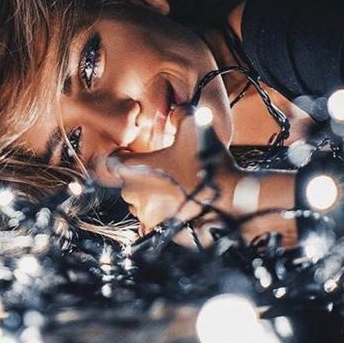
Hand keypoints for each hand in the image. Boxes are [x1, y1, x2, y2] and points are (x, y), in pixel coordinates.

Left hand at [96, 110, 240, 234]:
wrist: (231, 200)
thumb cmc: (207, 163)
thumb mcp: (195, 124)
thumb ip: (179, 112)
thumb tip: (174, 110)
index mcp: (134, 169)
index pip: (112, 161)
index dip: (123, 155)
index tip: (136, 153)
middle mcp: (133, 195)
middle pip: (128, 183)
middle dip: (142, 176)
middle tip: (166, 170)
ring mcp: (146, 217)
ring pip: (140, 203)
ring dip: (152, 196)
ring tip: (176, 189)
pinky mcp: (160, 232)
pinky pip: (152, 223)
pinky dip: (161, 216)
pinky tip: (177, 208)